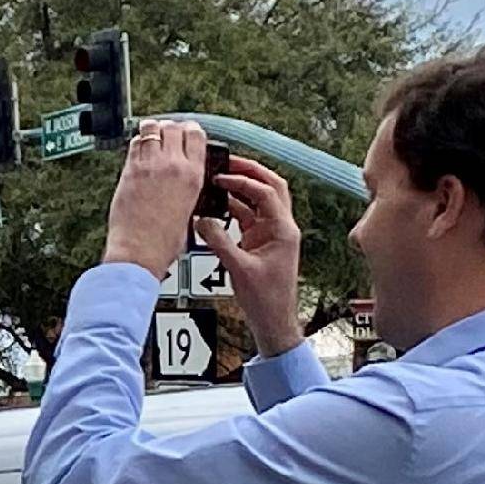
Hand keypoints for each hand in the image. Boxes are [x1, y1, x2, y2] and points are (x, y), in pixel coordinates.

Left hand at [101, 118, 210, 281]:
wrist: (141, 250)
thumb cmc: (163, 240)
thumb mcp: (189, 208)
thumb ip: (186, 186)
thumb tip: (179, 178)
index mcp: (194, 176)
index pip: (197, 135)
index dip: (190, 130)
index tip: (186, 131)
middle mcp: (173, 165)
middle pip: (173, 127)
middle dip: (170, 127)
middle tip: (166, 132)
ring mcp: (150, 165)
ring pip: (151, 129)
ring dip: (151, 130)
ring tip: (150, 134)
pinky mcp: (129, 170)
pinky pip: (134, 144)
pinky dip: (136, 141)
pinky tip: (137, 147)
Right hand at [200, 158, 304, 356]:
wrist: (273, 320)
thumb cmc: (265, 299)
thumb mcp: (238, 268)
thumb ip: (218, 241)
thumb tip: (201, 219)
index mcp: (283, 230)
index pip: (266, 192)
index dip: (243, 181)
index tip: (221, 178)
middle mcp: (281, 227)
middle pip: (270, 186)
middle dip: (250, 172)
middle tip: (227, 163)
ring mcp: (272, 233)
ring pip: (260, 199)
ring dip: (242, 187)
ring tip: (220, 179)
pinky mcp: (261, 241)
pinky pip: (248, 215)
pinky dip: (234, 207)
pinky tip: (217, 205)